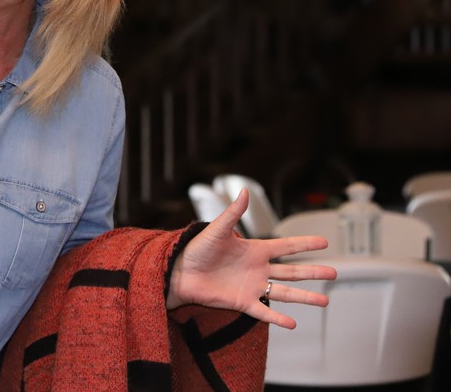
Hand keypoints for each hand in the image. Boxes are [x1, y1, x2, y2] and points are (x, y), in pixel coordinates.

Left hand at [167, 189, 336, 328]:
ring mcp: (252, 286)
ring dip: (304, 297)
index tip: (324, 242)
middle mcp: (257, 269)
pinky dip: (277, 318)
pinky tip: (293, 324)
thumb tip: (243, 191)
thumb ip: (233, 213)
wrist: (179, 272)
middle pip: (292, 271)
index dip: (305, 244)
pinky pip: (263, 311)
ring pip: (284, 293)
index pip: (286, 246)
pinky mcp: (241, 302)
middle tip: (334, 273)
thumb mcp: (216, 230)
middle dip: (313, 272)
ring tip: (324, 302)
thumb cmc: (196, 249)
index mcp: (254, 250)